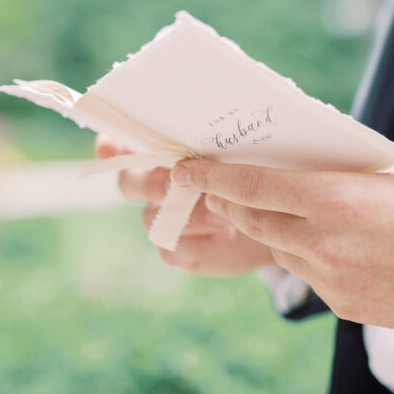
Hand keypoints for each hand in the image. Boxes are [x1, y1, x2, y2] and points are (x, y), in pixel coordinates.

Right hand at [94, 135, 274, 274]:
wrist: (282, 217)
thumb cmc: (259, 175)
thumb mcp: (243, 154)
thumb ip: (217, 148)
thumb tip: (200, 144)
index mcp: (166, 154)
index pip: (124, 148)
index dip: (113, 148)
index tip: (111, 144)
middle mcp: (156, 185)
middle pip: (129, 182)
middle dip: (155, 182)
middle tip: (187, 181)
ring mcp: (165, 219)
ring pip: (150, 217)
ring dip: (186, 214)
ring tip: (224, 213)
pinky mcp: (180, 249)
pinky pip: (168, 249)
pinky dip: (196, 242)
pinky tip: (226, 235)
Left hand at [169, 157, 393, 330]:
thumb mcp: (390, 167)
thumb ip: (336, 165)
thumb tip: (292, 157)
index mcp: (335, 198)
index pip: (252, 185)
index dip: (212, 177)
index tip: (186, 170)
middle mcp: (325, 242)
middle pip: (252, 220)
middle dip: (231, 203)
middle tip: (219, 188)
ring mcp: (332, 279)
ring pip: (278, 250)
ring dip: (273, 230)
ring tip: (292, 213)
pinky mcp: (343, 306)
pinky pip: (308, 276)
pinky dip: (307, 257)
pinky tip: (336, 246)